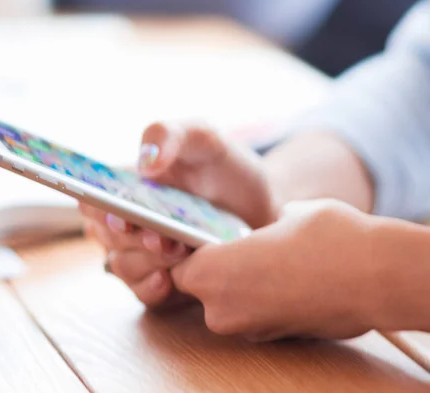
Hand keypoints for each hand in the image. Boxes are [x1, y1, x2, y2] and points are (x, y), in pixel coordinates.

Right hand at [81, 121, 276, 306]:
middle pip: (106, 235)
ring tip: (177, 251)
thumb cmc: (224, 165)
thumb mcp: (202, 136)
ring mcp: (144, 252)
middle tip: (160, 235)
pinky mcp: (164, 278)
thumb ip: (169, 135)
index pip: (90, 198)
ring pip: (122, 266)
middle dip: (131, 237)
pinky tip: (169, 279)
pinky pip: (144, 292)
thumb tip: (145, 163)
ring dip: (146, 261)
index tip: (120, 214)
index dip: (96, 208)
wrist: (261, 203)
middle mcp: (127, 220)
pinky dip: (152, 288)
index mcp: (126, 185)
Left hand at [171, 199, 380, 339]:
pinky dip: (262, 300)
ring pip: (226, 302)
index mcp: (211, 273)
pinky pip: (252, 314)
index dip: (189, 250)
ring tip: (271, 261)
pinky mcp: (274, 340)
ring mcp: (248, 330)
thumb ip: (256, 228)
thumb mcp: (284, 214)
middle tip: (242, 247)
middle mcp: (220, 310)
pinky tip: (288, 280)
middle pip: (199, 287)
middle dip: (215, 269)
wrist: (379, 276)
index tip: (205, 237)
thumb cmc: (326, 235)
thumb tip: (264, 230)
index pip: (176, 265)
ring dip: (240, 285)